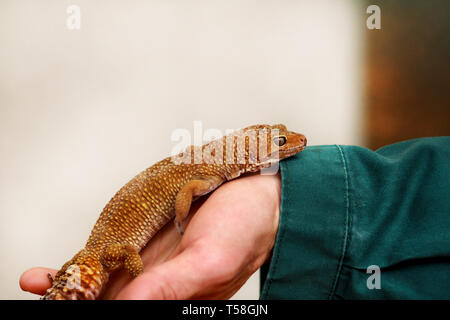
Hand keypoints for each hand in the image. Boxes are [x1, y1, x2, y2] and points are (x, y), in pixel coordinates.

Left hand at [20, 173, 280, 298]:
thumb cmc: (246, 228)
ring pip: (101, 280)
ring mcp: (150, 261)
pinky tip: (53, 271)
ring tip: (37, 284)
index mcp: (177, 299)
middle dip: (73, 300)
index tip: (66, 306)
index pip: (130, 311)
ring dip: (68, 285)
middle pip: (108, 300)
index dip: (97, 311)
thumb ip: (169, 286)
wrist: (259, 191)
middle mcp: (159, 284)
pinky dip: (80, 262)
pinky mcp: (146, 237)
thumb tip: (126, 308)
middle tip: (43, 296)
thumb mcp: (210, 260)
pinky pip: (107, 253)